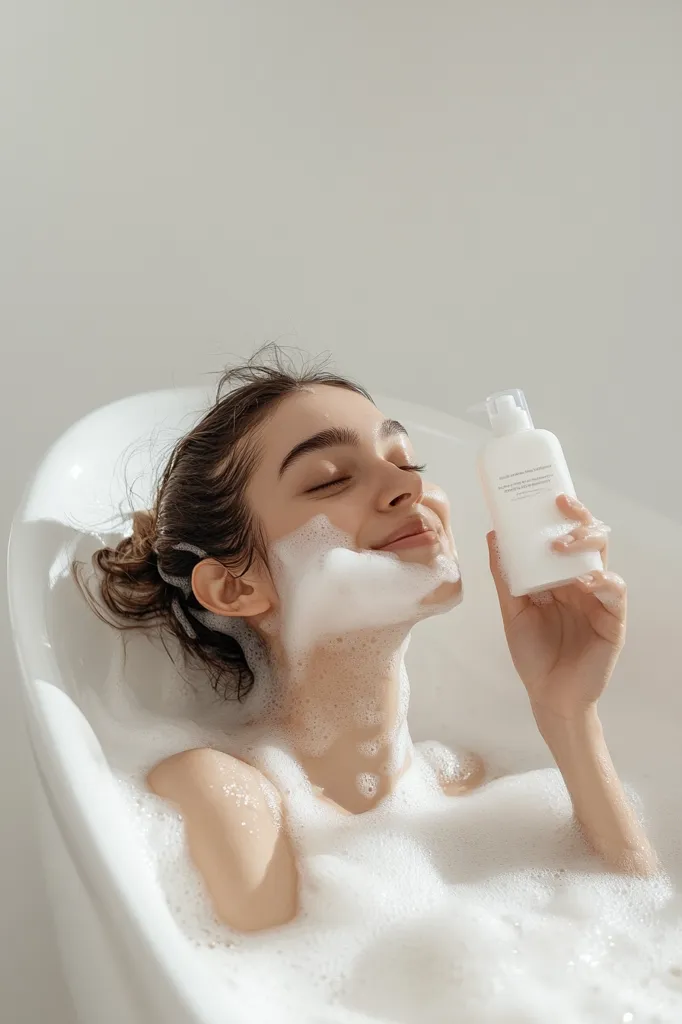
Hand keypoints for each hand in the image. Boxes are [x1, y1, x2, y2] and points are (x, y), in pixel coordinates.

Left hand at [487, 494, 625, 722]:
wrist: (548, 695)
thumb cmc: (533, 653)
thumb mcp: (512, 611)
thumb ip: (505, 576)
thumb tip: (494, 535)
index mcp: (559, 577)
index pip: (565, 537)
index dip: (562, 515)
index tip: (550, 495)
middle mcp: (581, 582)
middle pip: (589, 539)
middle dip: (578, 518)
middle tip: (560, 507)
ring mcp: (598, 599)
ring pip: (602, 559)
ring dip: (585, 544)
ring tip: (560, 545)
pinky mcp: (612, 620)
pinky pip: (614, 592)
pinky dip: (600, 581)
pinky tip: (582, 581)